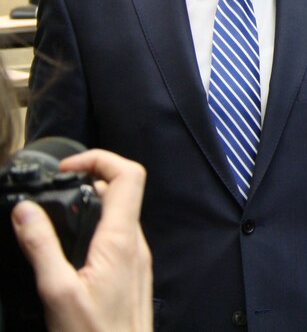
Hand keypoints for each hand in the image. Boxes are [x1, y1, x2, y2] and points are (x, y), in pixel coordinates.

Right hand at [11, 149, 152, 331]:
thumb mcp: (57, 292)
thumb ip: (41, 247)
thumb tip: (26, 210)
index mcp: (121, 240)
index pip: (128, 175)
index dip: (99, 159)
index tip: (67, 168)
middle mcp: (135, 243)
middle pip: (122, 191)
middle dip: (89, 180)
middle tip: (56, 189)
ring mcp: (137, 258)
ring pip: (120, 214)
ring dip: (91, 205)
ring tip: (56, 216)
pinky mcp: (131, 273)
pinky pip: (117, 237)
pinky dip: (95, 228)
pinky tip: (70, 247)